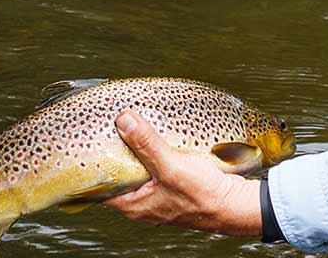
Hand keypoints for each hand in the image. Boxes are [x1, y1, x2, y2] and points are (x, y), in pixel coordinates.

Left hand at [102, 110, 262, 237]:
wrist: (237, 206)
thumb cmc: (205, 197)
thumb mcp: (172, 167)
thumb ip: (146, 144)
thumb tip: (123, 121)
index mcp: (134, 204)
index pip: (101, 185)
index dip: (93, 163)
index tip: (90, 141)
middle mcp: (143, 202)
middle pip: (120, 173)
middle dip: (116, 151)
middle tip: (110, 127)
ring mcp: (159, 195)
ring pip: (140, 169)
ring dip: (138, 150)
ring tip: (133, 127)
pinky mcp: (174, 186)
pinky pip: (157, 167)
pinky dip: (155, 153)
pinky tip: (159, 138)